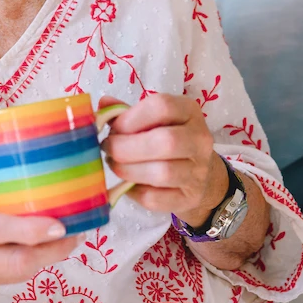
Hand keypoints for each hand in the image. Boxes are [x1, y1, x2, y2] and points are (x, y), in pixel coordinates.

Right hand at [0, 193, 79, 302]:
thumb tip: (17, 194)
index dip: (29, 230)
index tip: (59, 223)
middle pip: (15, 265)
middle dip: (52, 251)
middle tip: (77, 232)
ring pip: (15, 275)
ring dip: (43, 258)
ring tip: (65, 237)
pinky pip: (4, 279)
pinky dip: (24, 264)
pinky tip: (36, 249)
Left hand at [99, 93, 227, 227]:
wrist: (199, 176)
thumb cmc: (168, 140)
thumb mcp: (152, 120)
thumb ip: (127, 112)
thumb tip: (103, 104)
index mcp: (189, 111)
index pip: (162, 107)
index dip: (131, 118)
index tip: (114, 128)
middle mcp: (200, 140)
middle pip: (165, 141)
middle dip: (126, 147)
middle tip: (108, 149)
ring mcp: (198, 171)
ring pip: (162, 172)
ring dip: (128, 170)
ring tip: (115, 165)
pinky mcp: (189, 198)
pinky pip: (155, 197)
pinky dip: (134, 192)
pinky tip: (128, 184)